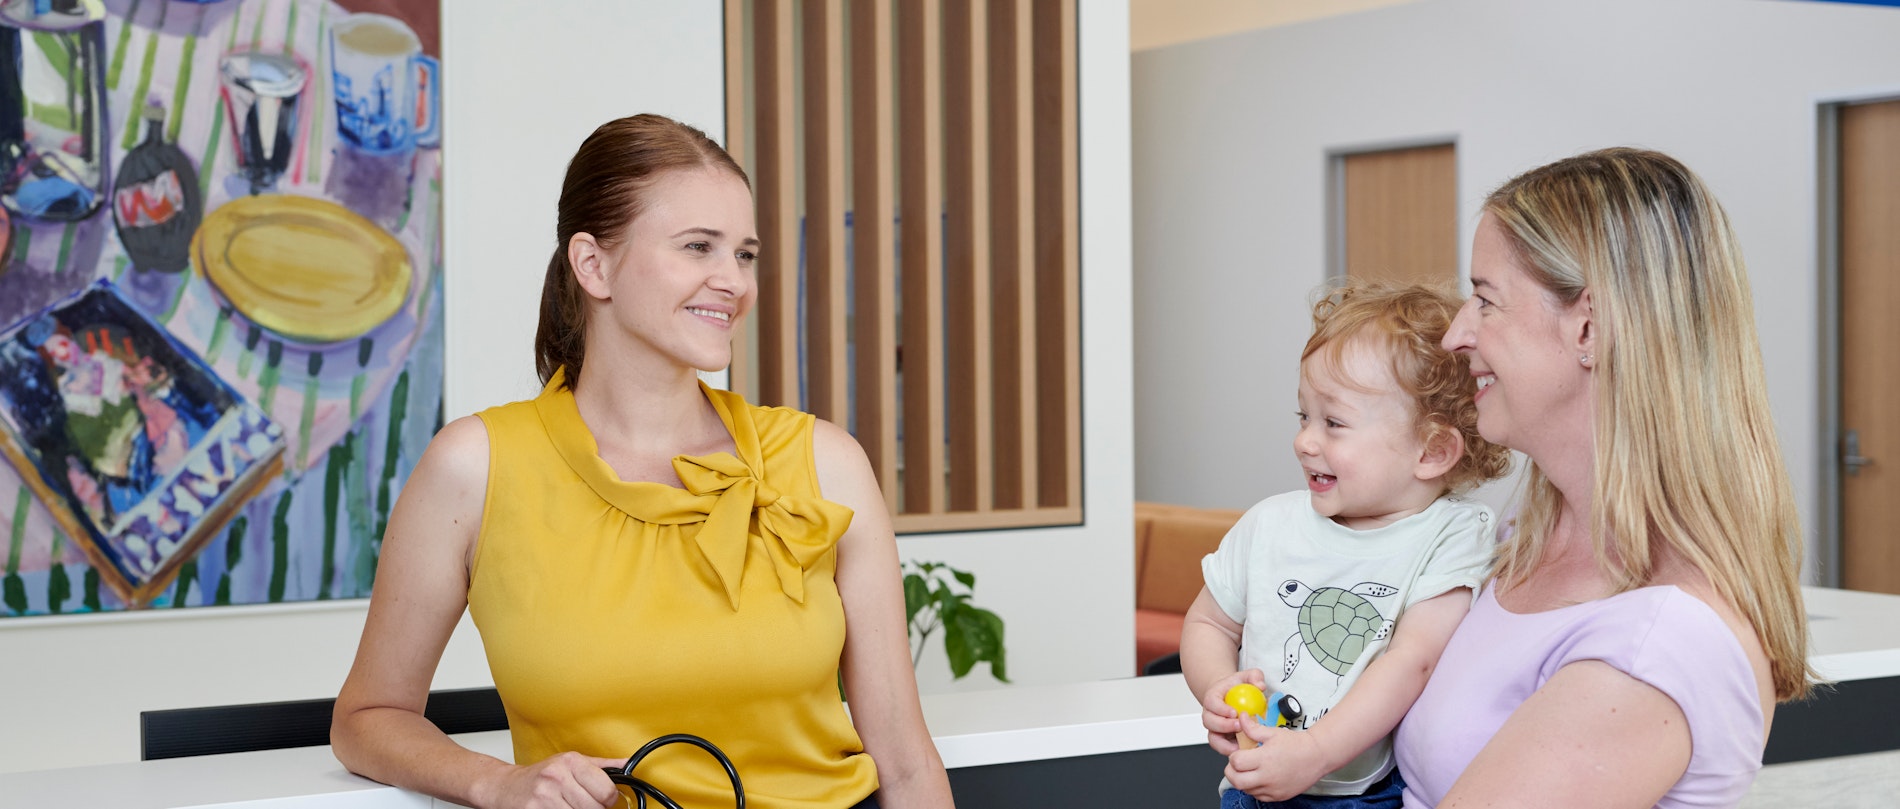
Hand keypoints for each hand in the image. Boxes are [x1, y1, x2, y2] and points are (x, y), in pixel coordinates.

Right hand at [475, 751, 624, 808]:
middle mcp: (557, 778)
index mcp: (571, 762)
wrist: (504, 787)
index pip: (607, 791)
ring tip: (569, 806)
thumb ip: (602, 766)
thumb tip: (629, 764)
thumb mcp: (570, 763)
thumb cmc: (539, 776)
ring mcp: (544, 797)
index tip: (603, 800)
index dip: (609, 801)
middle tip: (583, 805)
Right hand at [1199, 668, 1268, 755]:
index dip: (1221, 709)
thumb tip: (1260, 685)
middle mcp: (1210, 714)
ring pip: (1213, 738)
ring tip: (1241, 743)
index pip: (1212, 703)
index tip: (1234, 712)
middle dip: (1224, 726)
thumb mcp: (1247, 677)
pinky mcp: (1221, 739)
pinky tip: (1243, 749)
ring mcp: (1214, 728)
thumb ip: (1255, 676)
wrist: (1231, 696)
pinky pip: (1221, 748)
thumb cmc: (1236, 688)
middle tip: (1239, 726)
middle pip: (1210, 722)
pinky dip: (1230, 750)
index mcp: (1212, 698)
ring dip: (1226, 742)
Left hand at [1226, 723, 1332, 801]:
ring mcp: (1273, 789)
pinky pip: (1259, 796)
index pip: (1236, 762)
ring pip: (1246, 790)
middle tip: (1237, 765)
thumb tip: (1242, 719)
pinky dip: (1255, 789)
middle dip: (1232, 772)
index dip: (1233, 757)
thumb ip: (1253, 729)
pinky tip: (1260, 778)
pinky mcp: (1278, 796)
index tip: (1238, 753)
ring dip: (1243, 781)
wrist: (1316, 756)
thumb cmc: (1297, 744)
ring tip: (1250, 770)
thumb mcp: (1273, 733)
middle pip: (1237, 781)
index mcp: (1264, 758)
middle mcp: (1267, 776)